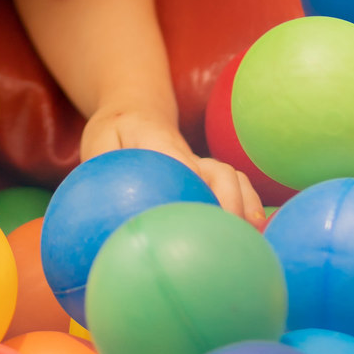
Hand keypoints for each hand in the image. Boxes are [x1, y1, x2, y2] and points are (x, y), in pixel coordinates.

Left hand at [80, 106, 265, 228]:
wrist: (134, 110)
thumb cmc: (114, 130)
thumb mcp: (99, 140)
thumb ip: (101, 164)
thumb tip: (98, 206)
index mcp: (159, 143)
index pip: (181, 161)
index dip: (195, 183)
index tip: (202, 213)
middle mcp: (189, 155)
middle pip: (219, 174)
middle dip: (231, 205)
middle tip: (232, 241)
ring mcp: (203, 166)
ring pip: (233, 181)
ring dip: (246, 208)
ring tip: (253, 243)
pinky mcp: (208, 177)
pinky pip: (236, 188)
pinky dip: (249, 208)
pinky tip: (255, 237)